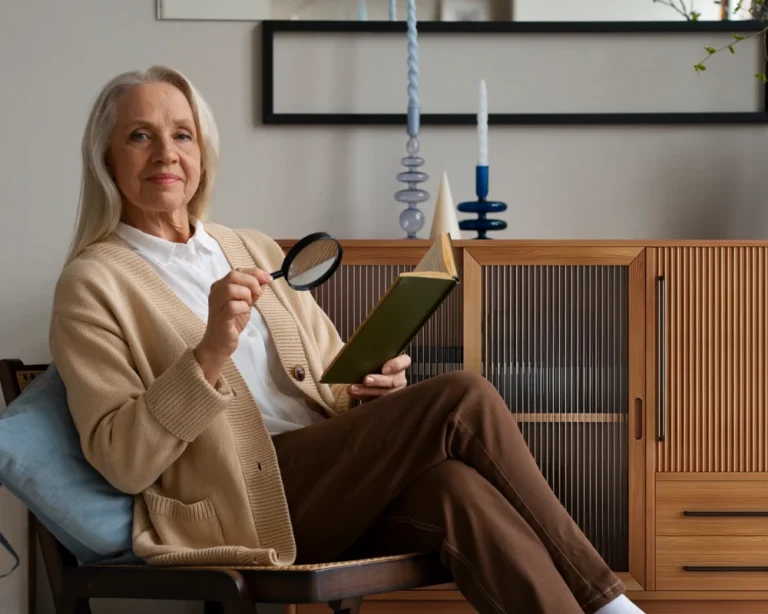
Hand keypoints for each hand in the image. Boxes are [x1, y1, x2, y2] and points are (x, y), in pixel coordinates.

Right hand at [195, 268, 271, 382]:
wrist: (220, 343)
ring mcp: (216, 304)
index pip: (237, 271)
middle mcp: (216, 292)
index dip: (255, 272)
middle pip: (233, 276)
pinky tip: (245, 311)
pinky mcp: (220, 318)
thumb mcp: (246, 303)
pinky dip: (243, 307)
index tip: (268, 278)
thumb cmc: (232, 322)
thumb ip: (253, 291)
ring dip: (246, 295)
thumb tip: (265, 280)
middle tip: (258, 294)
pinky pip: (232, 306)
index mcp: (221, 286)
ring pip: (231, 289)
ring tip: (249, 304)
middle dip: (251, 282)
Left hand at [348, 354, 410, 400]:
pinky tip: (352, 392)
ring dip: (367, 391)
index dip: (397, 365)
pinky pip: (376, 402)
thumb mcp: (369, 354)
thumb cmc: (368, 362)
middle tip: (365, 379)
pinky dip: (363, 397)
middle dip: (379, 380)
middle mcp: (399, 377)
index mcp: (399, 362)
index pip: (405, 361)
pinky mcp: (384, 402)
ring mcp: (393, 392)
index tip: (384, 368)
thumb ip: (369, 349)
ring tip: (352, 388)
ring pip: (384, 394)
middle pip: (394, 380)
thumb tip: (357, 343)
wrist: (361, 376)